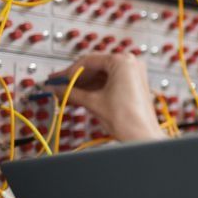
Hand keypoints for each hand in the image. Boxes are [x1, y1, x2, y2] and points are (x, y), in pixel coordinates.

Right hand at [49, 52, 164, 141]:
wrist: (142, 136)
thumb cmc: (128, 119)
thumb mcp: (92, 102)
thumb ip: (70, 92)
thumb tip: (54, 87)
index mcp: (122, 62)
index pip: (88, 60)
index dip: (69, 71)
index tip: (57, 79)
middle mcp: (130, 64)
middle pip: (95, 67)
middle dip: (75, 79)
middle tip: (58, 85)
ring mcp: (133, 74)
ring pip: (101, 75)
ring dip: (83, 85)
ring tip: (65, 92)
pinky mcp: (133, 85)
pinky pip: (109, 82)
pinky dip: (94, 89)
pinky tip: (79, 96)